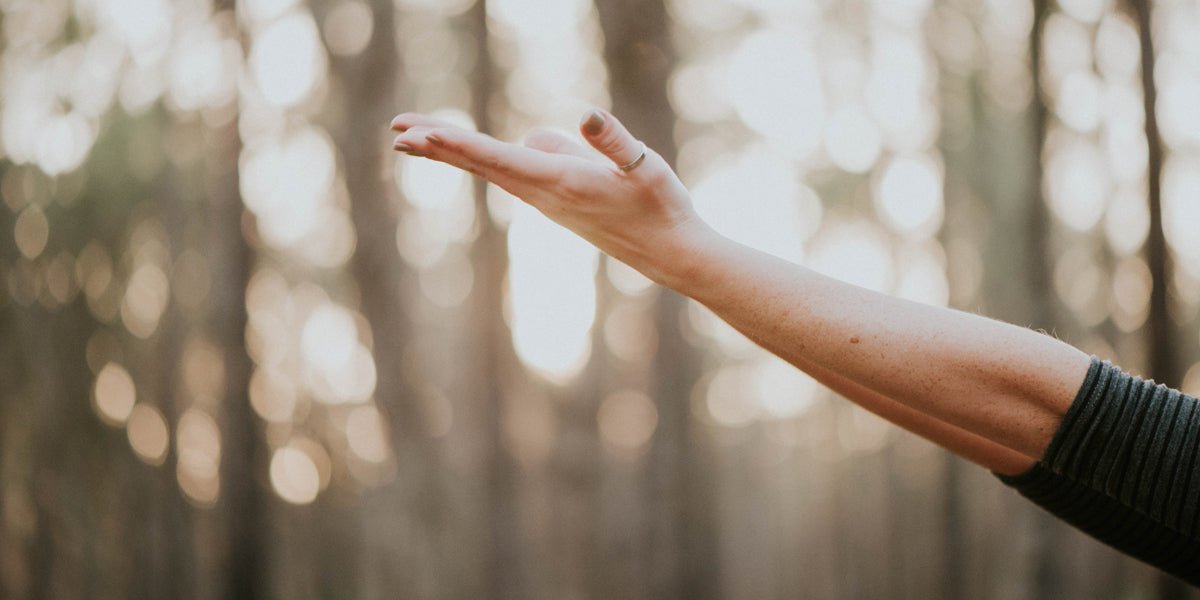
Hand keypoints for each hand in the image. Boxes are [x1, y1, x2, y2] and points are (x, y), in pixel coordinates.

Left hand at [389, 109, 715, 286]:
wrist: (672, 254)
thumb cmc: (662, 207)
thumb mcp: (645, 167)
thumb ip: (614, 142)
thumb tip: (585, 116)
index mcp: (561, 181)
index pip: (498, 158)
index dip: (457, 144)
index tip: (420, 135)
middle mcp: (545, 194)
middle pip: (481, 164)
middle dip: (438, 146)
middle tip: (396, 132)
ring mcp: (548, 200)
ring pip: (492, 168)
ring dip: (453, 151)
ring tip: (417, 136)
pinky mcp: (556, 201)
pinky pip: (510, 173)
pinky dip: (481, 159)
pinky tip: (474, 151)